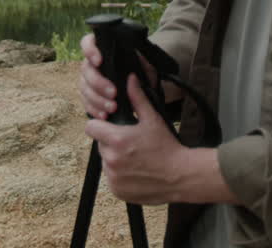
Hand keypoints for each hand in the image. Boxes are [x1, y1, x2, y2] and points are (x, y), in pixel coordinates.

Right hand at [78, 34, 181, 121]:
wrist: (144, 89)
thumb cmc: (144, 73)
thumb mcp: (148, 67)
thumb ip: (143, 66)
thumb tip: (131, 74)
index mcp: (103, 49)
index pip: (88, 42)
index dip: (90, 50)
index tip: (100, 61)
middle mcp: (92, 64)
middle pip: (86, 69)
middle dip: (98, 82)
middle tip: (113, 93)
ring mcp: (88, 81)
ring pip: (84, 88)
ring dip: (97, 99)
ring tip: (113, 108)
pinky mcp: (89, 97)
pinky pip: (86, 103)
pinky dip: (94, 110)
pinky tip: (105, 116)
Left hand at [84, 74, 193, 204]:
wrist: (180, 176)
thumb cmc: (167, 146)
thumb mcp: (153, 119)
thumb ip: (137, 98)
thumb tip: (130, 79)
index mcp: (116, 140)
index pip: (91, 128)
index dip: (99, 125)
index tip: (110, 126)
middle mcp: (111, 160)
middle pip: (100, 145)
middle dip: (111, 142)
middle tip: (130, 143)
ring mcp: (113, 178)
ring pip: (106, 162)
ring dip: (115, 159)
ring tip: (136, 158)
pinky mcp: (117, 191)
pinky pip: (112, 179)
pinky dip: (120, 176)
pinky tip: (137, 171)